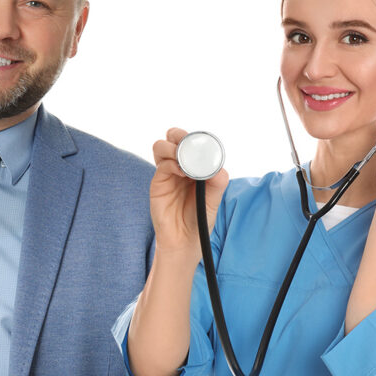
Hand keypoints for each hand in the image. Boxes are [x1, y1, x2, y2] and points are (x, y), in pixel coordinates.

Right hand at [148, 127, 227, 261]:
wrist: (185, 239)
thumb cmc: (200, 218)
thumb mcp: (214, 199)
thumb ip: (218, 180)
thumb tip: (217, 166)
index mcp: (195, 165)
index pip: (191, 141)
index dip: (195, 137)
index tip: (202, 143)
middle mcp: (180, 165)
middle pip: (173, 137)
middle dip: (179, 135)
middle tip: (188, 144)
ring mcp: (168, 173)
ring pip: (161, 146)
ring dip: (173, 148)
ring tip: (184, 162)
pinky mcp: (158, 182)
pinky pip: (162, 165)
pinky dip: (171, 164)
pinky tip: (181, 173)